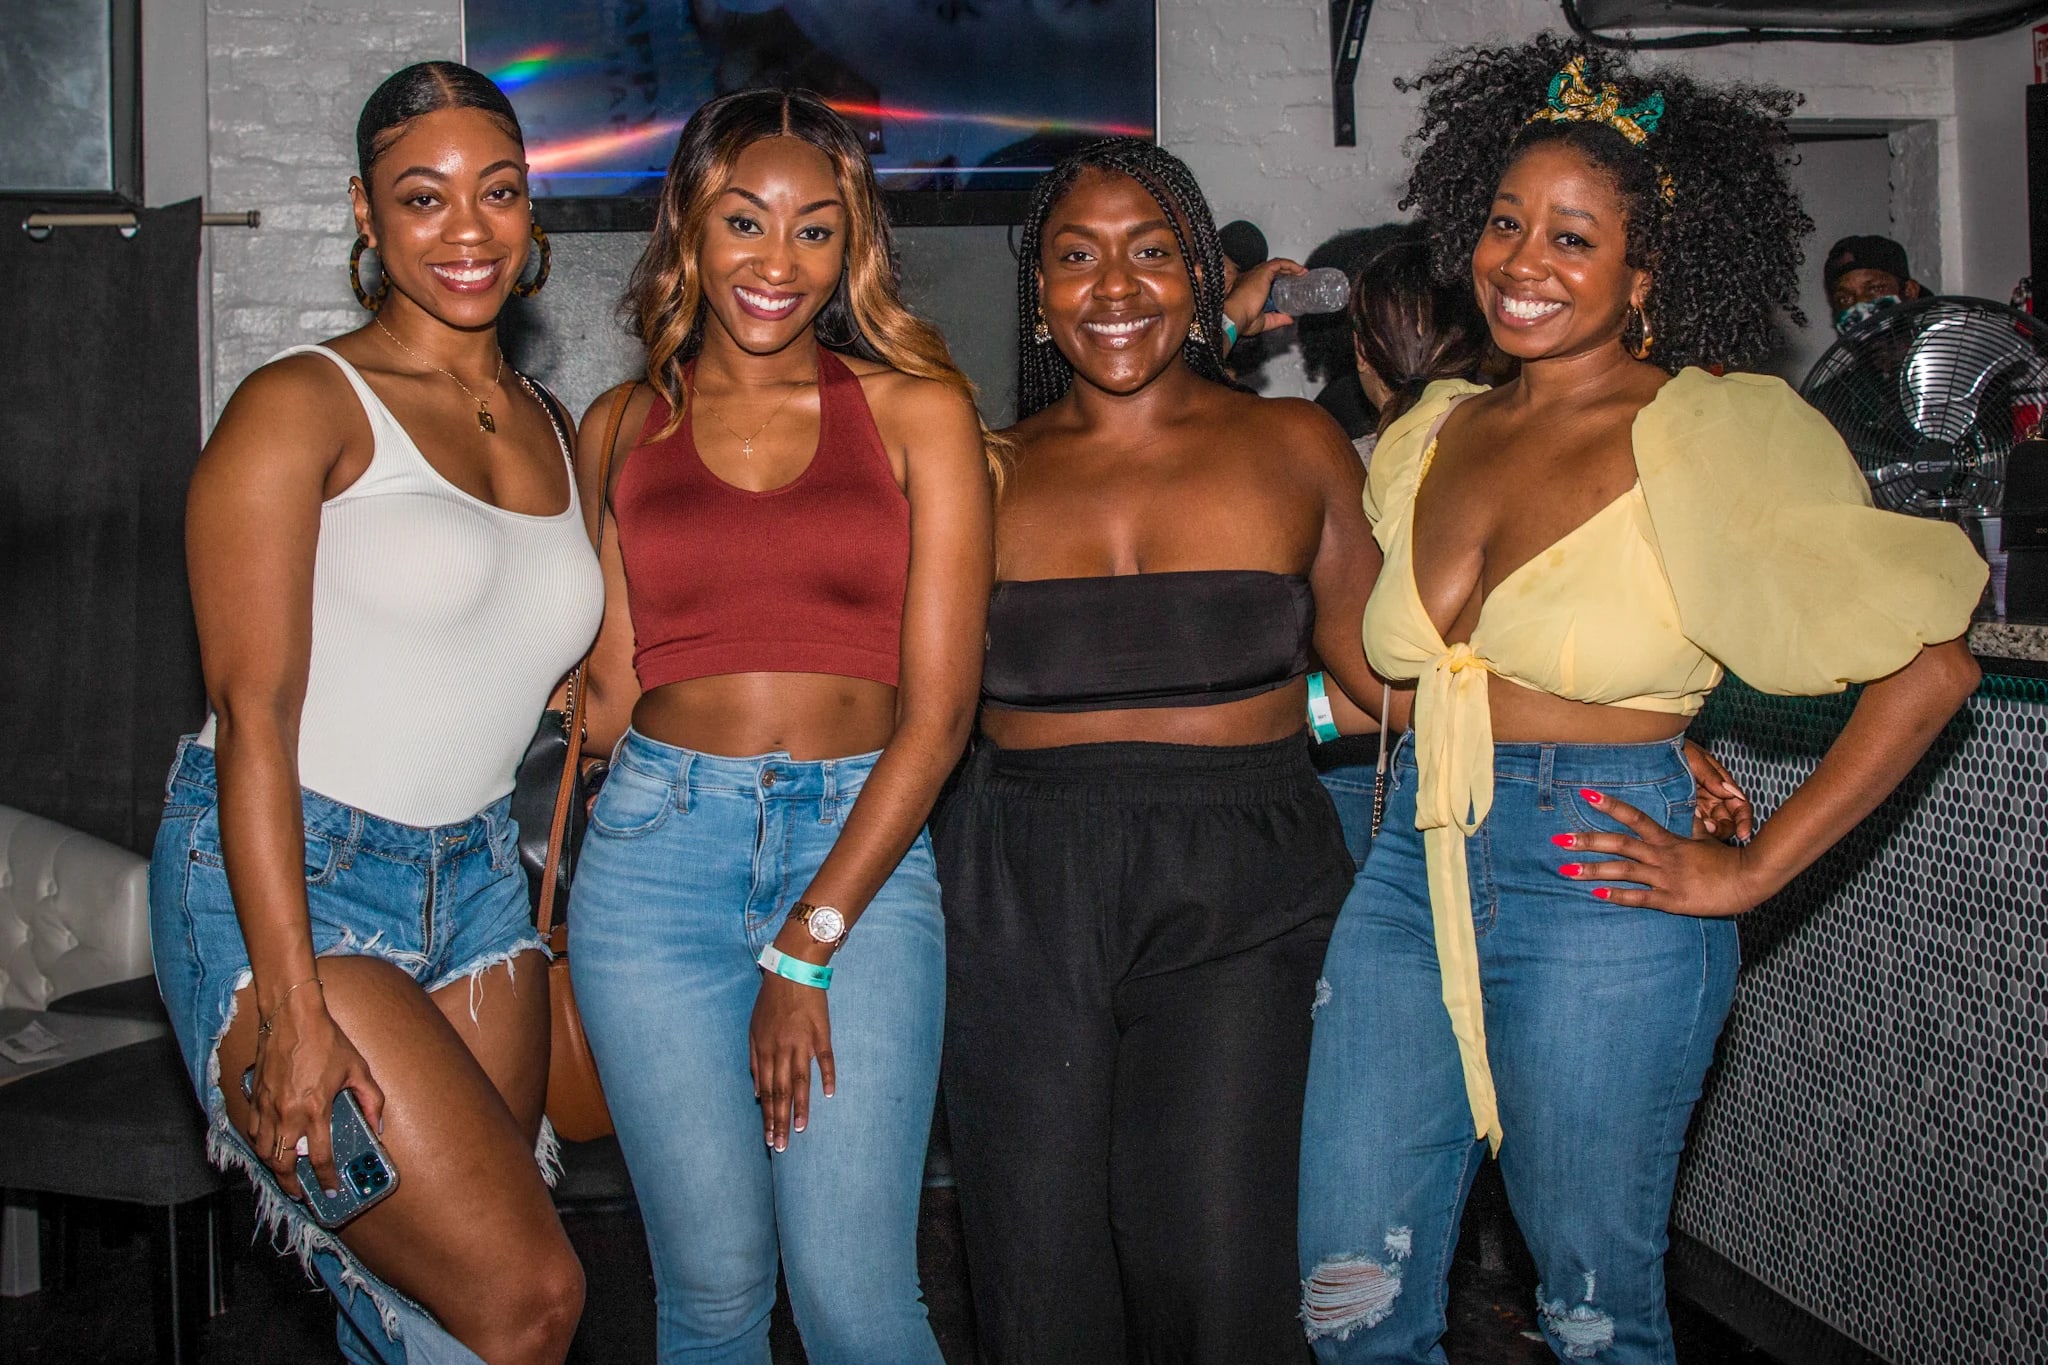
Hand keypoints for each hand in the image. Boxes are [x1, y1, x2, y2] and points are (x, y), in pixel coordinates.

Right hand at [245, 986, 383, 1199]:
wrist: (292, 1016)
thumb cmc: (326, 1040)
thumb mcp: (358, 1069)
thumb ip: (371, 1099)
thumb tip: (378, 1125)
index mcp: (315, 1109)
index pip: (320, 1158)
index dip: (326, 1179)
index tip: (330, 1190)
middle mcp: (288, 1113)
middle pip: (283, 1164)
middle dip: (291, 1185)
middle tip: (300, 1193)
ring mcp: (267, 1107)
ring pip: (264, 1151)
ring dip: (273, 1168)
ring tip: (284, 1175)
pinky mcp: (255, 1097)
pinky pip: (253, 1131)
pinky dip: (260, 1144)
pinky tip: (269, 1146)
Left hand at [749, 952, 835, 1152]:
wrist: (791, 972)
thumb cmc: (770, 1002)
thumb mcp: (753, 1031)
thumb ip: (754, 1062)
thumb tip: (756, 1091)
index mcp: (764, 1051)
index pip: (765, 1092)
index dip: (767, 1117)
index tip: (768, 1138)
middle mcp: (781, 1051)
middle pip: (780, 1093)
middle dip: (779, 1121)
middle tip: (781, 1146)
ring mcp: (802, 1043)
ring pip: (800, 1081)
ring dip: (799, 1107)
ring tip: (800, 1130)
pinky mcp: (820, 1034)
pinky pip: (825, 1058)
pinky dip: (827, 1076)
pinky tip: (828, 1094)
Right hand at [1223, 258, 1307, 347]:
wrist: (1235, 315)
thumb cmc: (1242, 319)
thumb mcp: (1263, 322)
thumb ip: (1276, 320)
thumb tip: (1290, 319)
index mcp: (1248, 290)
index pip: (1265, 282)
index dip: (1278, 283)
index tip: (1289, 288)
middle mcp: (1251, 279)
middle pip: (1272, 272)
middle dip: (1287, 274)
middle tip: (1299, 280)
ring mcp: (1257, 274)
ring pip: (1276, 265)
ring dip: (1291, 268)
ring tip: (1302, 274)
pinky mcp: (1263, 272)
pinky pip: (1279, 263)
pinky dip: (1291, 265)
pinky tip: (1300, 271)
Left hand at [1554, 788, 1774, 917]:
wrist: (1750, 880)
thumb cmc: (1729, 859)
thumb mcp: (1708, 839)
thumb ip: (1695, 829)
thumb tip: (1694, 815)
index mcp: (1669, 840)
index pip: (1634, 818)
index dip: (1609, 805)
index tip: (1585, 795)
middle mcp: (1663, 856)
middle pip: (1619, 844)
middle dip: (1587, 841)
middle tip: (1559, 839)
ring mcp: (1665, 878)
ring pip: (1623, 870)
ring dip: (1593, 870)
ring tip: (1565, 870)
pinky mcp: (1671, 900)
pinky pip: (1639, 898)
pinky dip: (1617, 896)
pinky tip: (1596, 894)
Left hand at [1681, 740, 1753, 841]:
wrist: (1647, 751)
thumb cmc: (1673, 748)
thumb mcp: (1694, 758)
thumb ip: (1711, 776)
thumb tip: (1730, 792)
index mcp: (1721, 786)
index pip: (1740, 806)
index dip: (1745, 821)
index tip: (1743, 834)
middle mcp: (1711, 799)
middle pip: (1726, 823)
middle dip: (1721, 829)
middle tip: (1708, 827)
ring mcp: (1696, 808)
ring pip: (1708, 828)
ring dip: (1704, 831)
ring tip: (1692, 821)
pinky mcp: (1679, 814)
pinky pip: (1689, 827)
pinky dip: (1689, 830)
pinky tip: (1682, 824)